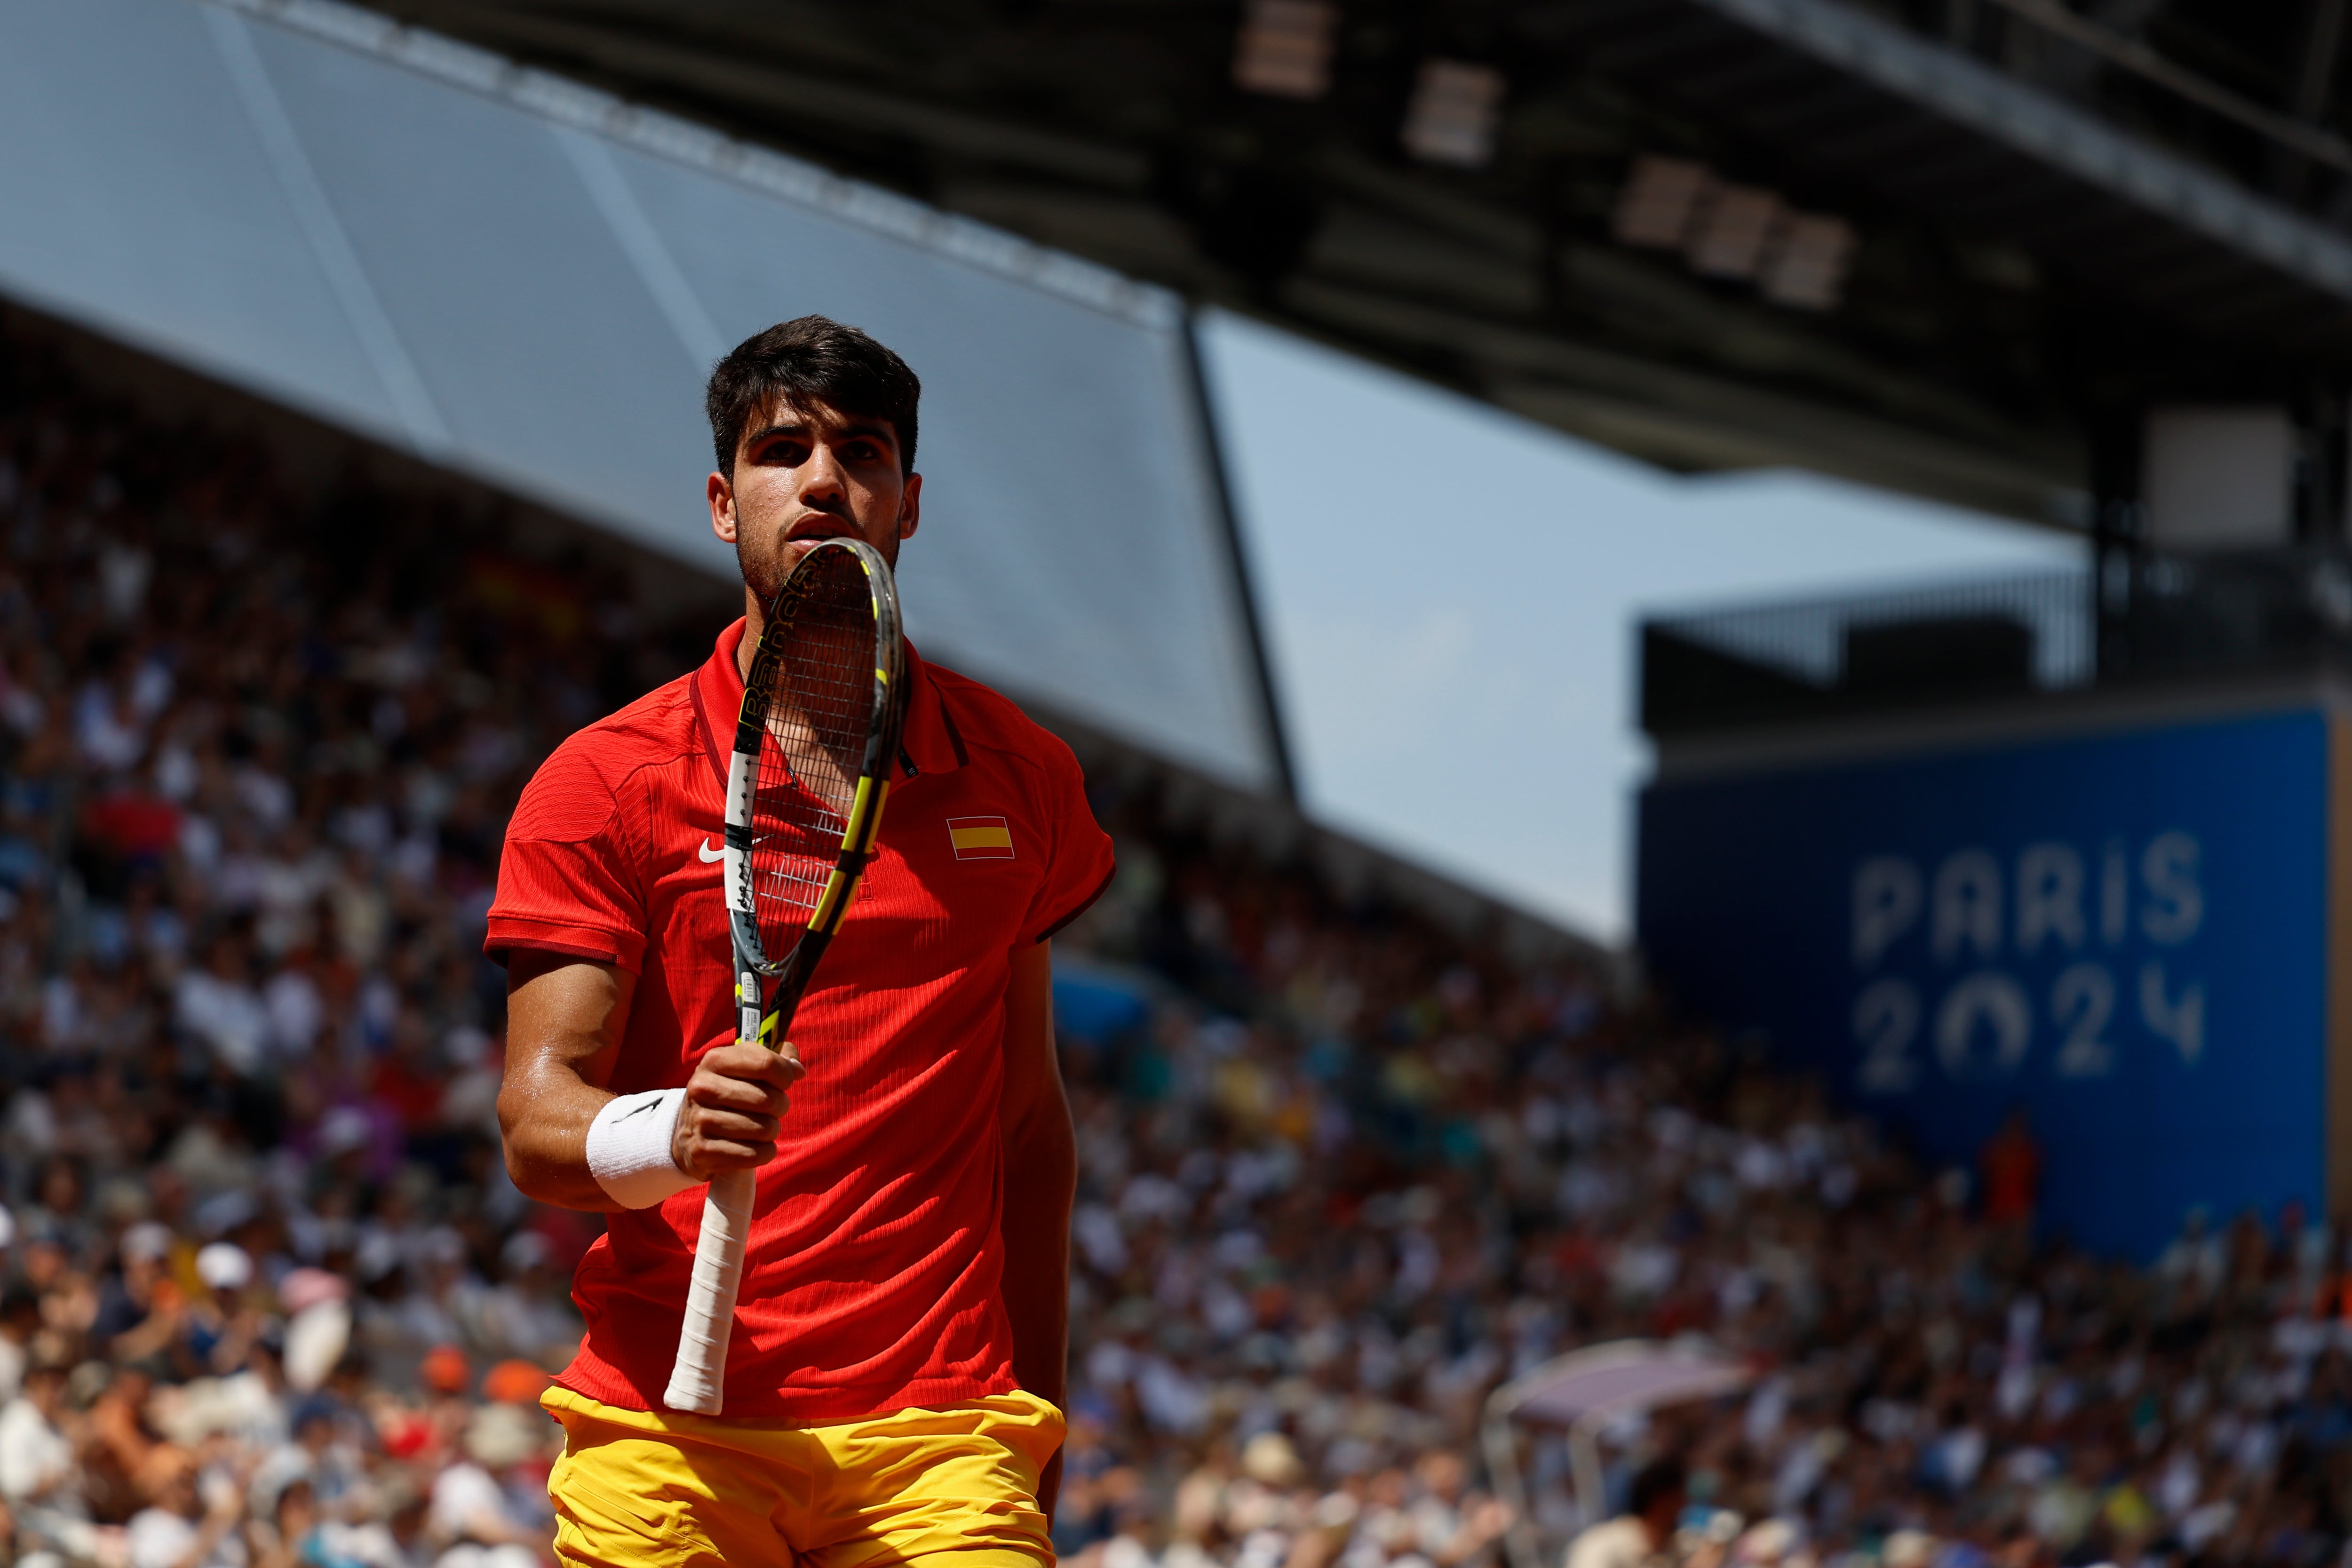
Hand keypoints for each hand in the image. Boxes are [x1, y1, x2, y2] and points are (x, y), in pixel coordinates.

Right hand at [672, 1039, 803, 1177]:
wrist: (688, 1132)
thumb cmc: (729, 1094)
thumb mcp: (744, 1068)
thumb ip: (777, 1059)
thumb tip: (798, 1070)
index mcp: (714, 1060)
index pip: (766, 1063)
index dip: (785, 1075)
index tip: (784, 1083)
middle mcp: (702, 1087)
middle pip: (768, 1099)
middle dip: (780, 1106)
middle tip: (772, 1109)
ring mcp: (699, 1120)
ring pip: (764, 1129)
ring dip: (771, 1130)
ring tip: (761, 1127)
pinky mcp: (703, 1151)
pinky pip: (754, 1154)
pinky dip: (764, 1152)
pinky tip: (755, 1146)